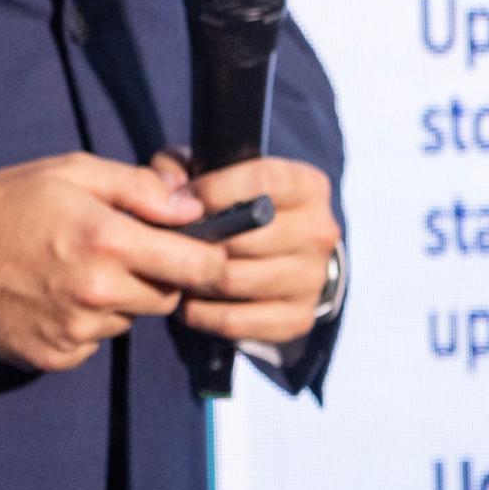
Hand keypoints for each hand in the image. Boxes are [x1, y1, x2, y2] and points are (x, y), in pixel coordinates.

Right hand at [0, 153, 225, 372]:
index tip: (206, 249)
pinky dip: (86, 323)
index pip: (199, 266)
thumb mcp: (72, 172)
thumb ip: (139, 187)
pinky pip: (95, 343)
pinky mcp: (56, 357)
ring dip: (119, 299)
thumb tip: (193, 206)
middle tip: (121, 249)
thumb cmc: (7, 203)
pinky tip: (54, 296)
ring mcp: (76, 331)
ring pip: (130, 320)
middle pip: (169, 296)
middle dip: (159, 274)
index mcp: (108, 240)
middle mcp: (98, 293)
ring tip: (76, 269)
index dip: (212, 258)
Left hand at [153, 150, 339, 348]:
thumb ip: (180, 168)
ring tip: (174, 270)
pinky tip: (189, 300)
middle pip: (245, 238)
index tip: (182, 201)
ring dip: (194, 278)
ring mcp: (312, 279)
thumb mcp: (210, 171)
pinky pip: (235, 321)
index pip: (264, 182)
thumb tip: (171, 195)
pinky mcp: (298, 318)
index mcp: (307, 186)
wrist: (280, 254)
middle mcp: (318, 232)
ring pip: (234, 280)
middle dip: (199, 240)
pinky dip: (202, 314)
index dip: (216, 191)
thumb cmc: (234, 203)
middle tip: (170, 242)